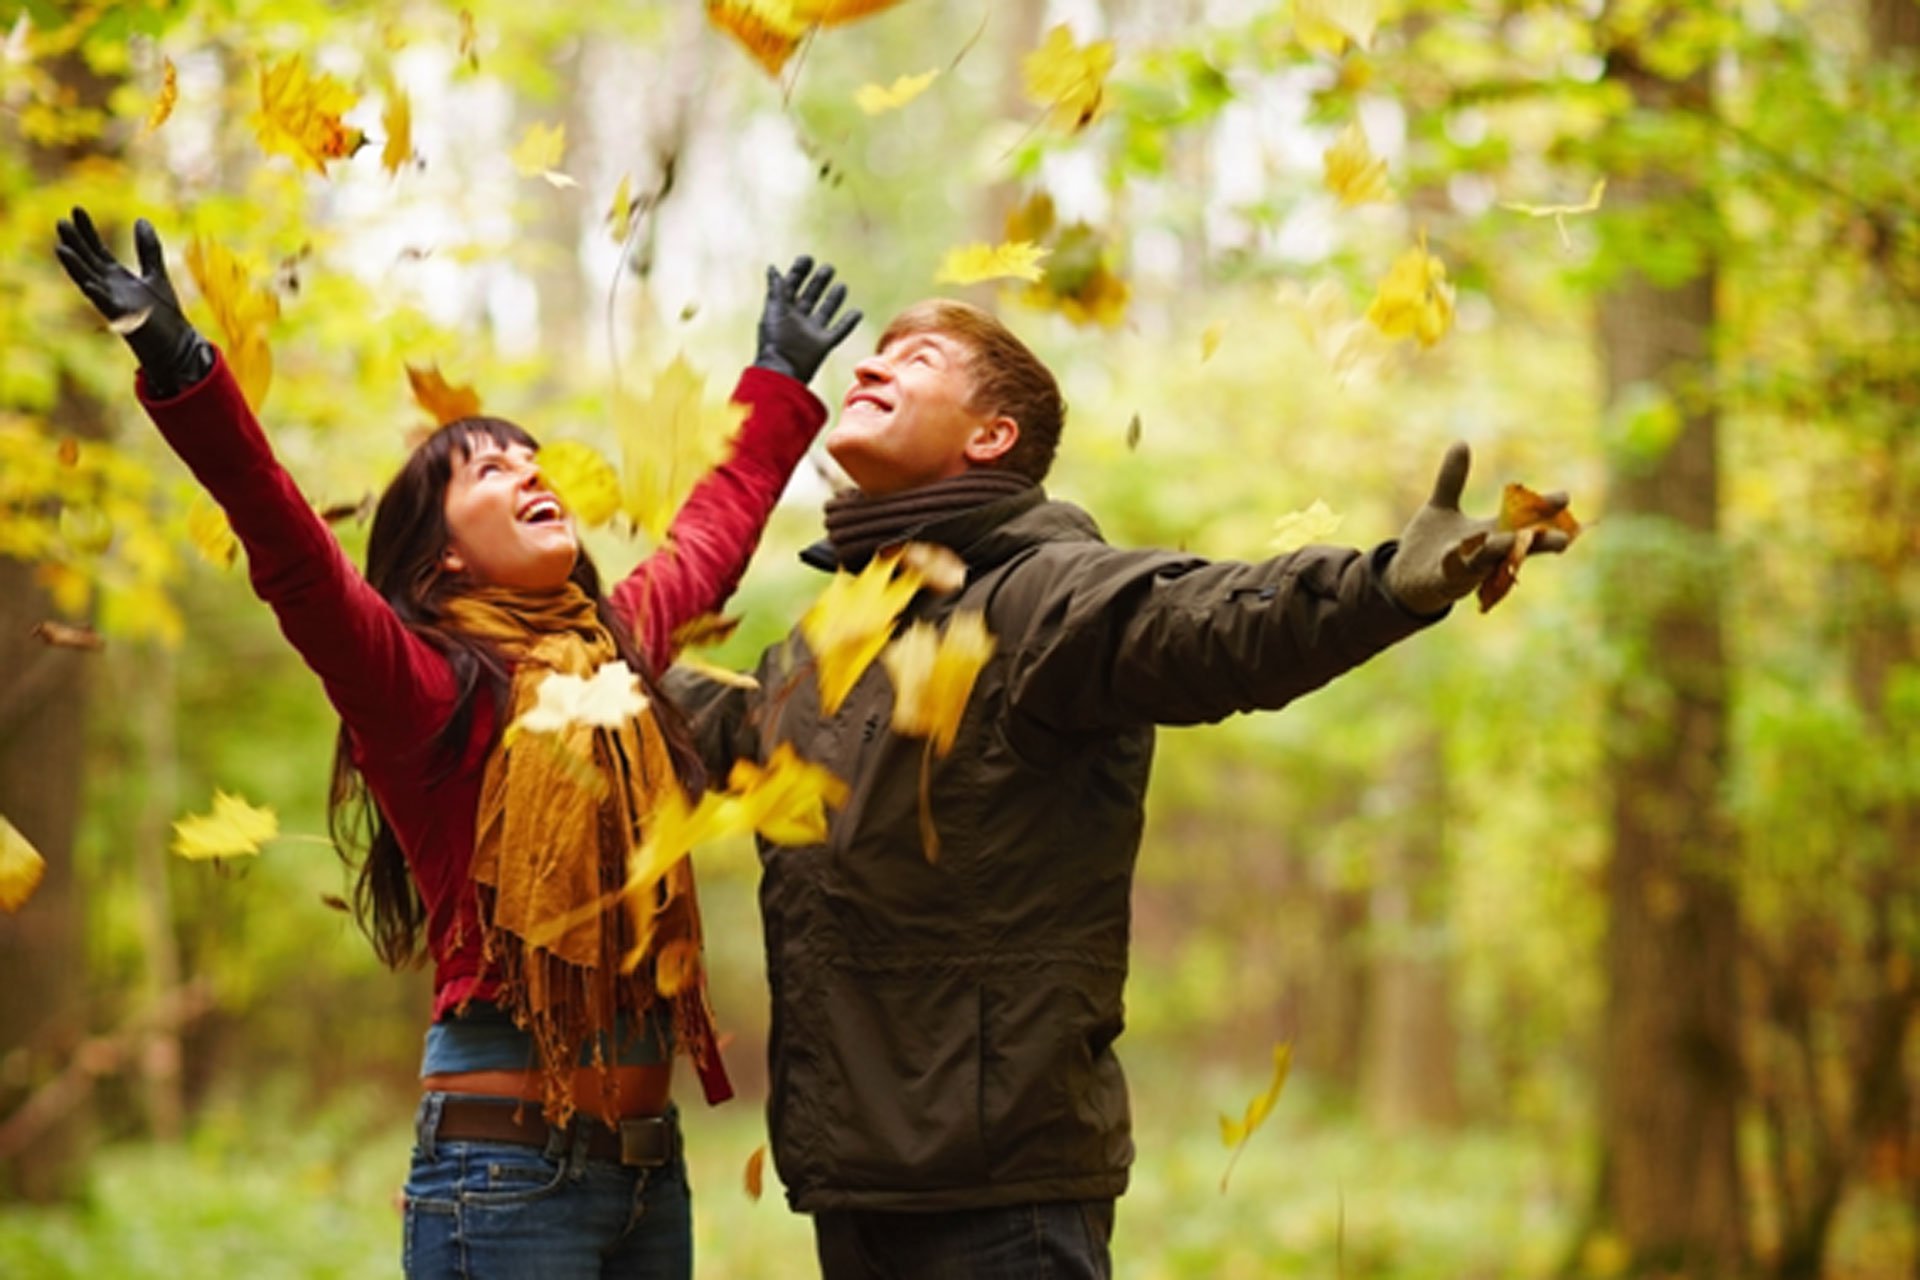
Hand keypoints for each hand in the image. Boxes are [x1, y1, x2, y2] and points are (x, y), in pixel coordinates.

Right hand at [54, 206, 212, 397]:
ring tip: (61, 249)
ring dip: (76, 267)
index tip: (76, 209)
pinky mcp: (125, 322)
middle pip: (88, 262)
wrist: (176, 345)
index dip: (87, 231)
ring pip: (89, 282)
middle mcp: (109, 289)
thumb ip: (148, 250)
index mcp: (116, 277)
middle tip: (61, 222)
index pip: (96, 250)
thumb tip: (141, 220)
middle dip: (75, 243)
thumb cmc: (163, 313)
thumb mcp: (155, 274)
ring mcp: (114, 305)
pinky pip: (109, 308)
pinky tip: (90, 285)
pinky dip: (100, 296)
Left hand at [755, 255, 860, 384]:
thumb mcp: (775, 310)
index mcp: (783, 309)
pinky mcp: (823, 344)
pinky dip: (848, 322)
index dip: (798, 272)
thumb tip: (774, 268)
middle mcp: (798, 319)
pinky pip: (838, 331)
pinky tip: (858, 312)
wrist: (783, 371)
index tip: (808, 258)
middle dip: (818, 282)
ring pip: (825, 311)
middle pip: (810, 296)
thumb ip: (776, 289)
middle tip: (828, 268)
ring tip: (841, 286)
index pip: (792, 286)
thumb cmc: (775, 341)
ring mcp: (811, 332)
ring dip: (833, 299)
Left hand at [1383, 442, 1571, 615]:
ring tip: (1507, 539)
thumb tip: (1461, 443)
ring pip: (1486, 561)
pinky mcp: (1443, 582)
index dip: (1542, 510)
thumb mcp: (1441, 507)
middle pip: (1516, 548)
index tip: (1565, 497)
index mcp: (1490, 533)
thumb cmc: (1432, 545)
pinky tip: (1454, 552)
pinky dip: (1456, 563)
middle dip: (1537, 542)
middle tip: (1563, 539)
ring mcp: (1466, 569)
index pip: (1522, 522)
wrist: (1403, 579)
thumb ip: (1452, 479)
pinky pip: (1452, 572)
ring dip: (1496, 551)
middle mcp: (1484, 554)